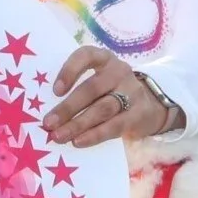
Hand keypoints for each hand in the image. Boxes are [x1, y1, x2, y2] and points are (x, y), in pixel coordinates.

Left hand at [42, 46, 172, 146]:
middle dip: (67, 108)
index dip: (69, 70)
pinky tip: (78, 141)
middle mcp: (119, 72)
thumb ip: (76, 89)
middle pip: (91, 89)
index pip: (86, 56)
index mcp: (104, 59)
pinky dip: (94, 135)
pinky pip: (114, 126)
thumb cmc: (109, 92)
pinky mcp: (138, 114)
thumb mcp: (97, 82)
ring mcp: (131, 92)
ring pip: (101, 109)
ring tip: (59, 136)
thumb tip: (48, 112)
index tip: (55, 90)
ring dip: (78, 124)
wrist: (149, 106)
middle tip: (48, 123)